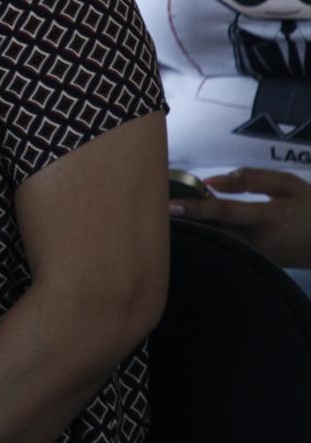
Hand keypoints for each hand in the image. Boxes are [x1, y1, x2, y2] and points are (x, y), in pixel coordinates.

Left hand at [171, 168, 310, 267]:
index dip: (197, 209)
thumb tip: (211, 182)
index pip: (225, 212)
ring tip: (165, 222)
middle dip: (184, 225)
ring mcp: (257, 256)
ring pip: (217, 246)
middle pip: (213, 233)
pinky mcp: (256, 264)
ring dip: (192, 234)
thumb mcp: (288, 184)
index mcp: (269, 217)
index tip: (169, 205)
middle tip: (153, 213)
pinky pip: (225, 251)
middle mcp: (259, 241)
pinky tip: (190, 232)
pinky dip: (207, 241)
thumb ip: (251, 178)